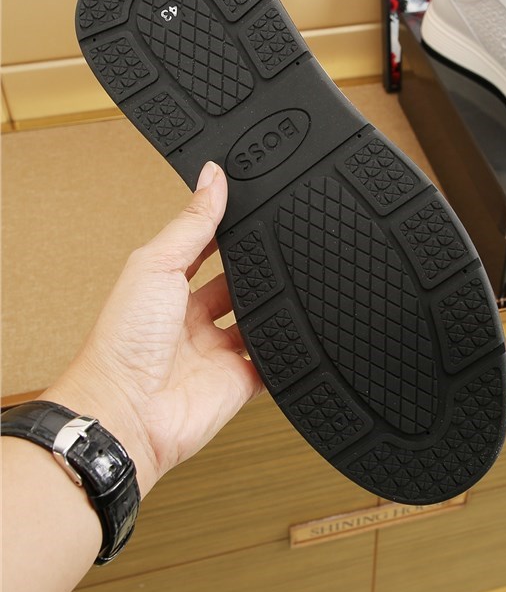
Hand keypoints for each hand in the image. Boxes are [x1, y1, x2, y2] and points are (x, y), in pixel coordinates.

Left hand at [44, 161, 263, 495]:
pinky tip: (297, 330)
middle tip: (278, 246)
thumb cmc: (122, 343)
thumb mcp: (155, 264)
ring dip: (272, 305)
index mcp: (165, 288)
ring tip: (290, 283)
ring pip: (257, 320)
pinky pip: (272, 361)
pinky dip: (285, 348)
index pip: (203, 249)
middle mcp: (190, 319)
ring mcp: (216, 351)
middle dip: (255, 268)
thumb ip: (191, 223)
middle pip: (234, 284)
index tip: (251, 206)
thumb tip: (212, 178)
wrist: (128, 413)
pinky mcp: (239, 381)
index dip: (225, 229)